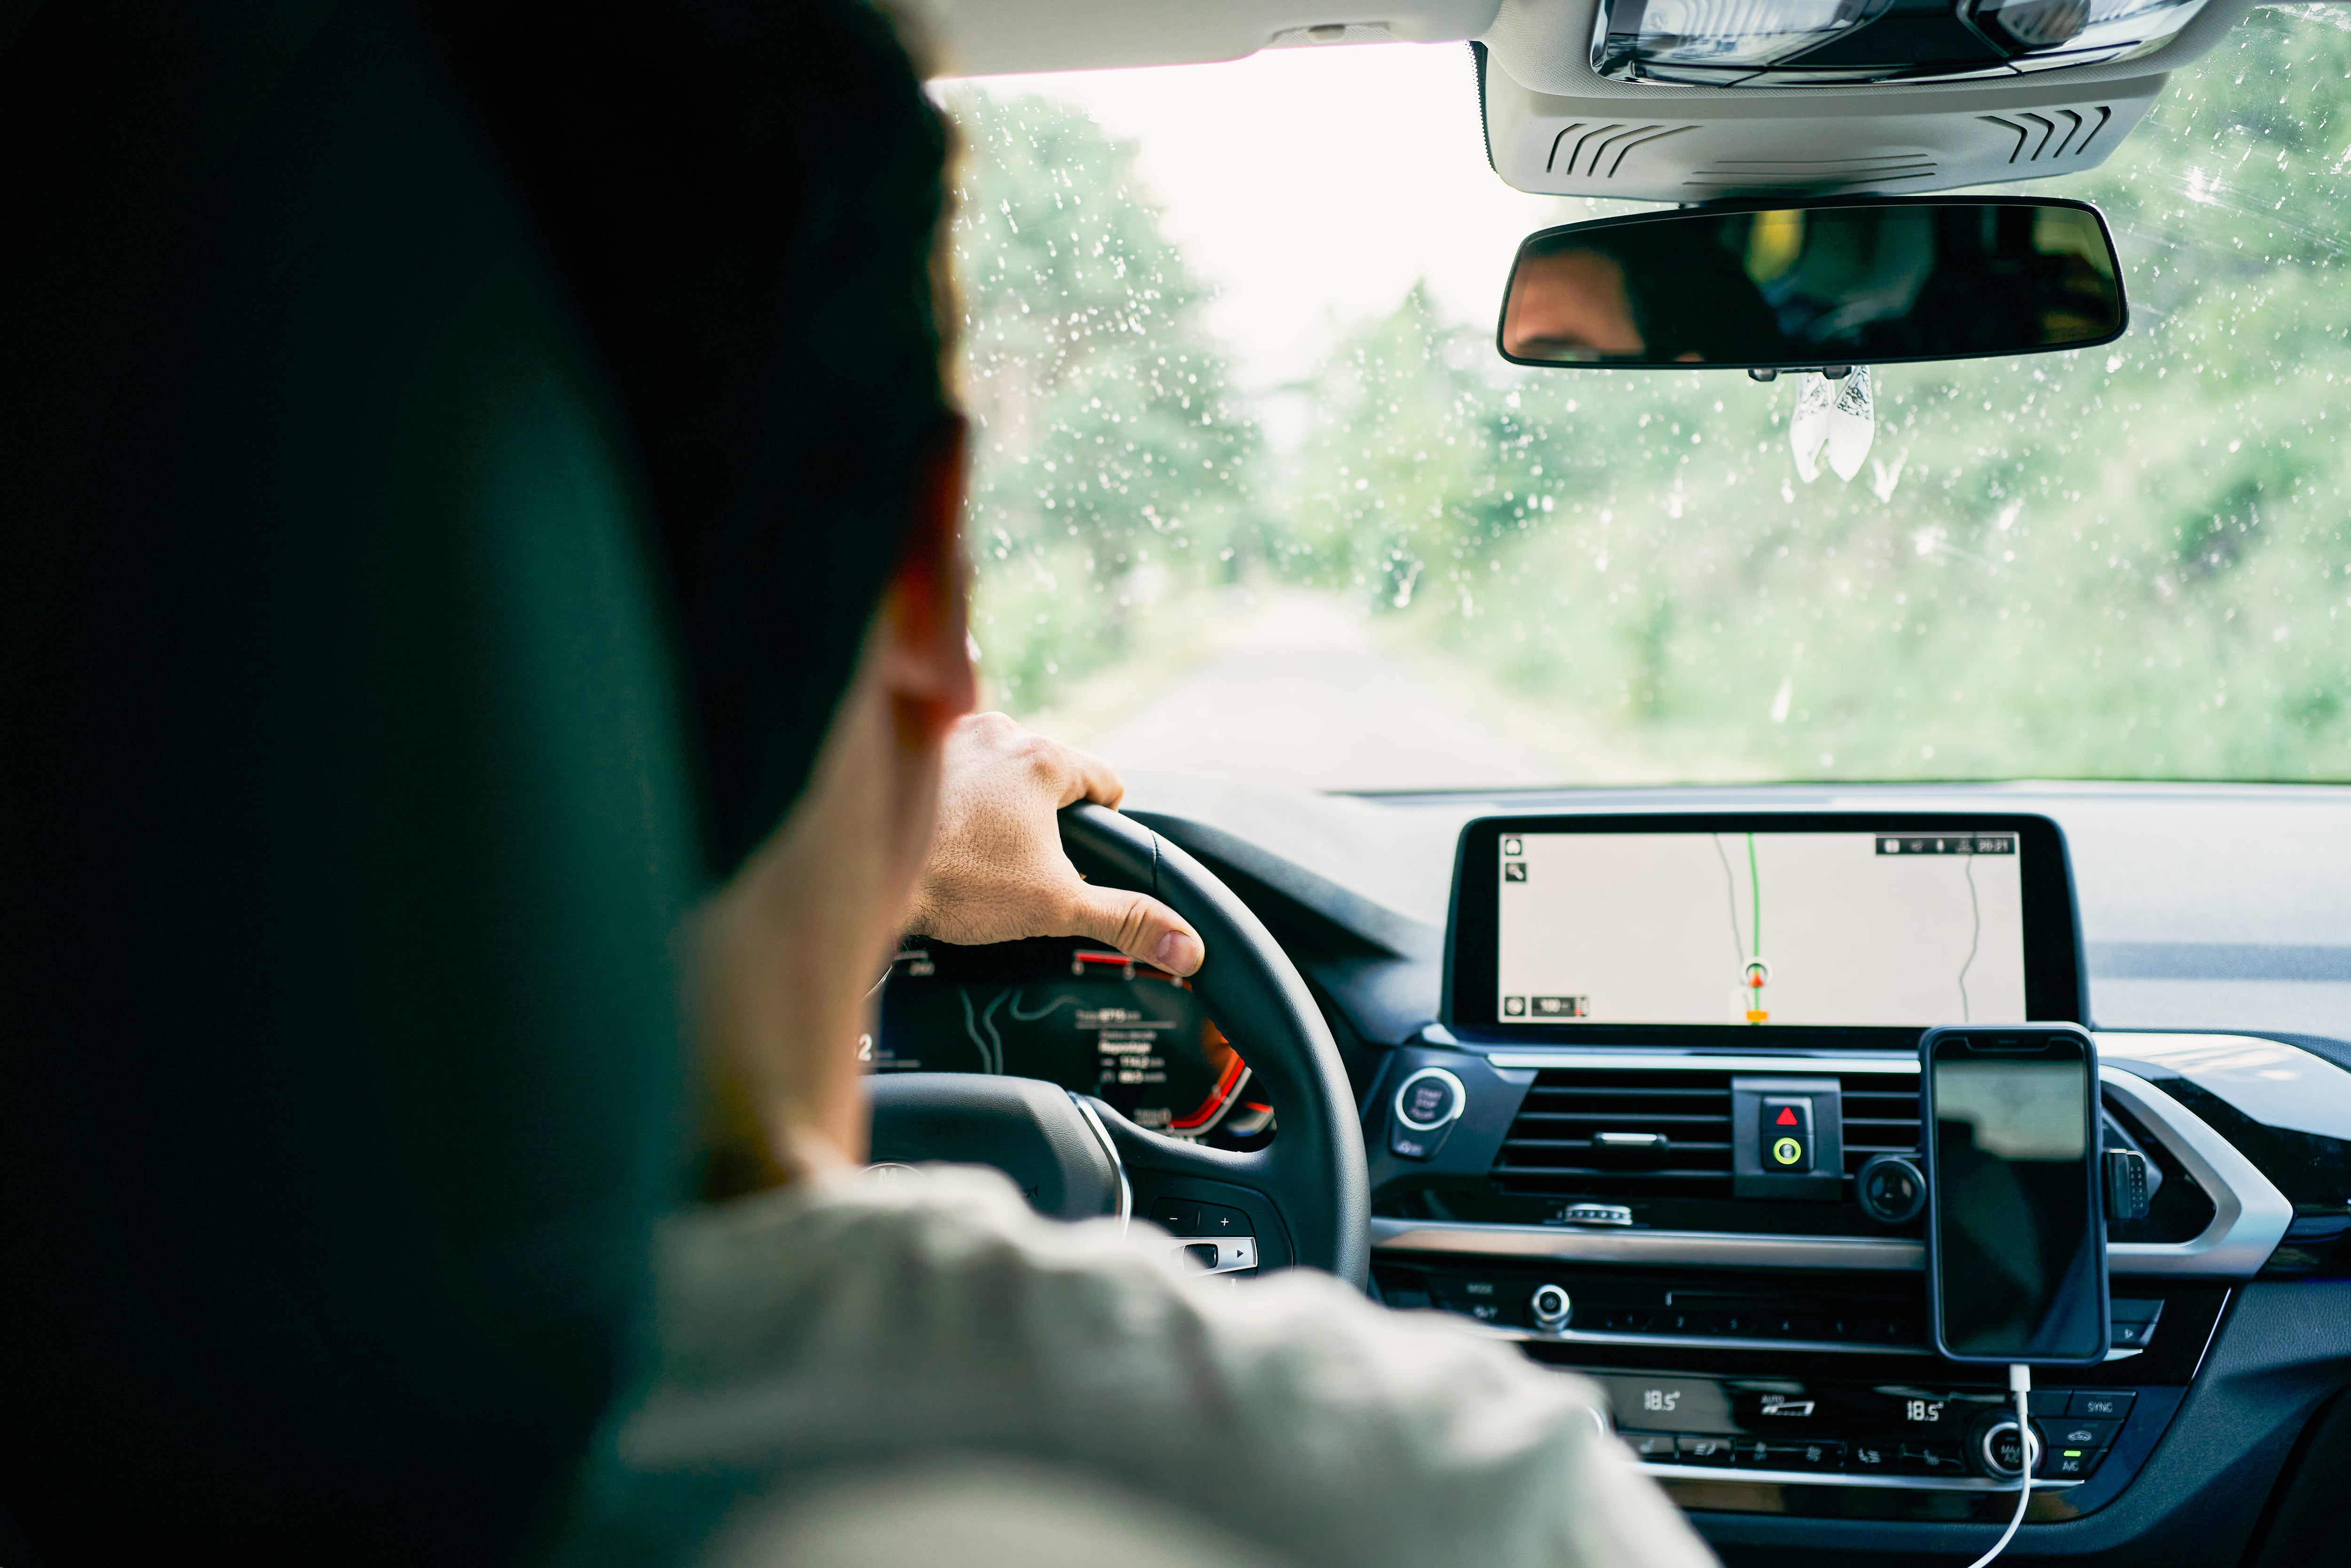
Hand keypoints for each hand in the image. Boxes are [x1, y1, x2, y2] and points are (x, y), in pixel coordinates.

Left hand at [902, 713, 1203, 974]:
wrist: (865, 870)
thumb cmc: (953, 880)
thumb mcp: (1056, 907)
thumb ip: (1126, 922)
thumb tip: (1185, 945)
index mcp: (1044, 759)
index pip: (1106, 782)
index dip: (1105, 822)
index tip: (1089, 847)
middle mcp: (999, 732)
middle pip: (1050, 773)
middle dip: (1045, 815)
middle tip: (1026, 861)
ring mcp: (951, 736)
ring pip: (1002, 767)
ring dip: (1000, 799)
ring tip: (981, 849)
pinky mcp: (913, 751)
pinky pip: (956, 766)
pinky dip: (958, 793)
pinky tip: (945, 831)